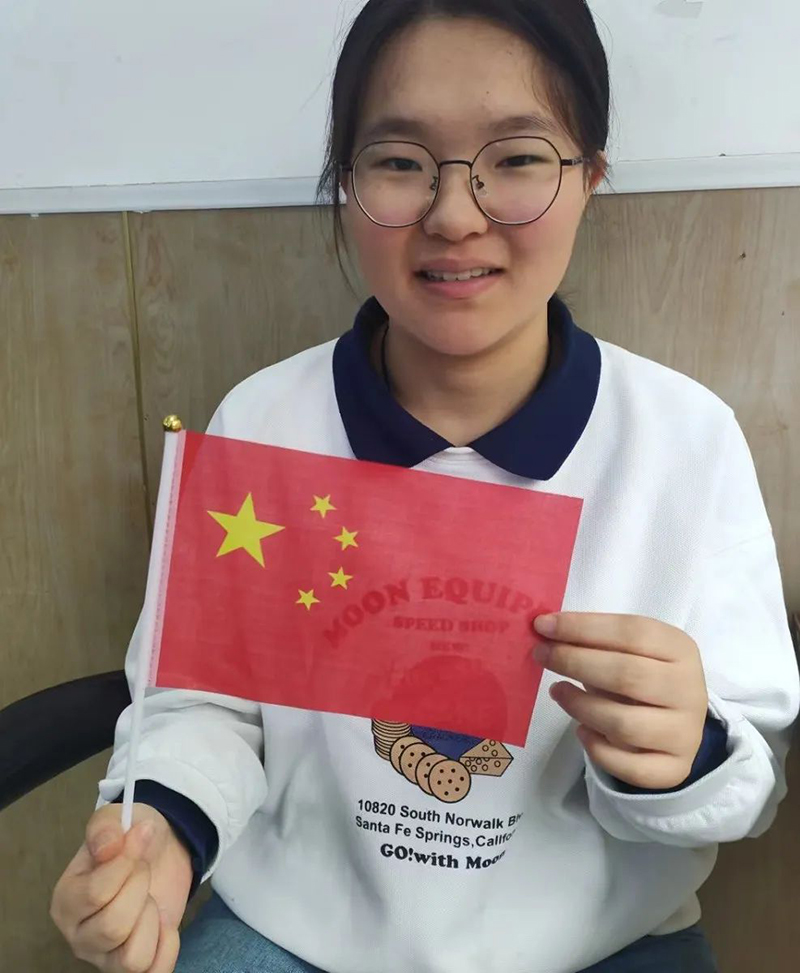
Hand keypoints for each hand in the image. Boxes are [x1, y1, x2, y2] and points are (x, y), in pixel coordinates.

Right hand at [50, 803, 192, 971]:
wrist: (159, 851)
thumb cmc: (130, 839)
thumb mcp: (116, 819)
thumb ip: (106, 828)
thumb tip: (109, 847)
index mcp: (66, 900)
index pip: (96, 894)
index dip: (127, 864)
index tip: (137, 841)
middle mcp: (79, 936)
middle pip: (113, 928)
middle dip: (140, 889)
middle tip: (143, 871)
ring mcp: (106, 957)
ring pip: (132, 959)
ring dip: (151, 920)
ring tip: (148, 900)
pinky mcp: (134, 967)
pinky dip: (167, 947)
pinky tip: (164, 923)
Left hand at [533, 613, 707, 789]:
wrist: (675, 722)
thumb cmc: (641, 676)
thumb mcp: (627, 650)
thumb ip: (594, 640)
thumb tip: (547, 630)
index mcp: (680, 649)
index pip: (632, 632)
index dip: (583, 628)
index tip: (544, 625)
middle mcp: (688, 690)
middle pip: (626, 675)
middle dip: (575, 662)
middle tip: (541, 655)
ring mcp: (685, 733)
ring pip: (623, 723)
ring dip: (580, 706)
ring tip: (557, 691)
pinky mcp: (674, 768)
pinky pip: (628, 766)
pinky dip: (597, 749)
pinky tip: (581, 731)